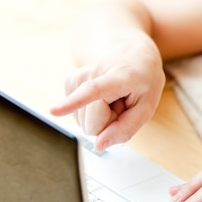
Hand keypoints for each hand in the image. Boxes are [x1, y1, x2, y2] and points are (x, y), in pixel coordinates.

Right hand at [50, 45, 164, 151]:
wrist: (132, 55)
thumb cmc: (142, 82)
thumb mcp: (147, 107)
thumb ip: (126, 129)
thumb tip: (99, 145)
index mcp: (118, 77)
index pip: (94, 91)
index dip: (74, 102)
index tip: (54, 111)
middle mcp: (94, 72)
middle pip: (92, 125)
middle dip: (108, 122)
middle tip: (121, 104)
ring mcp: (78, 76)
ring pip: (83, 122)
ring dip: (101, 116)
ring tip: (114, 98)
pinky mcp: (69, 82)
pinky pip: (78, 116)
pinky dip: (91, 112)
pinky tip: (102, 97)